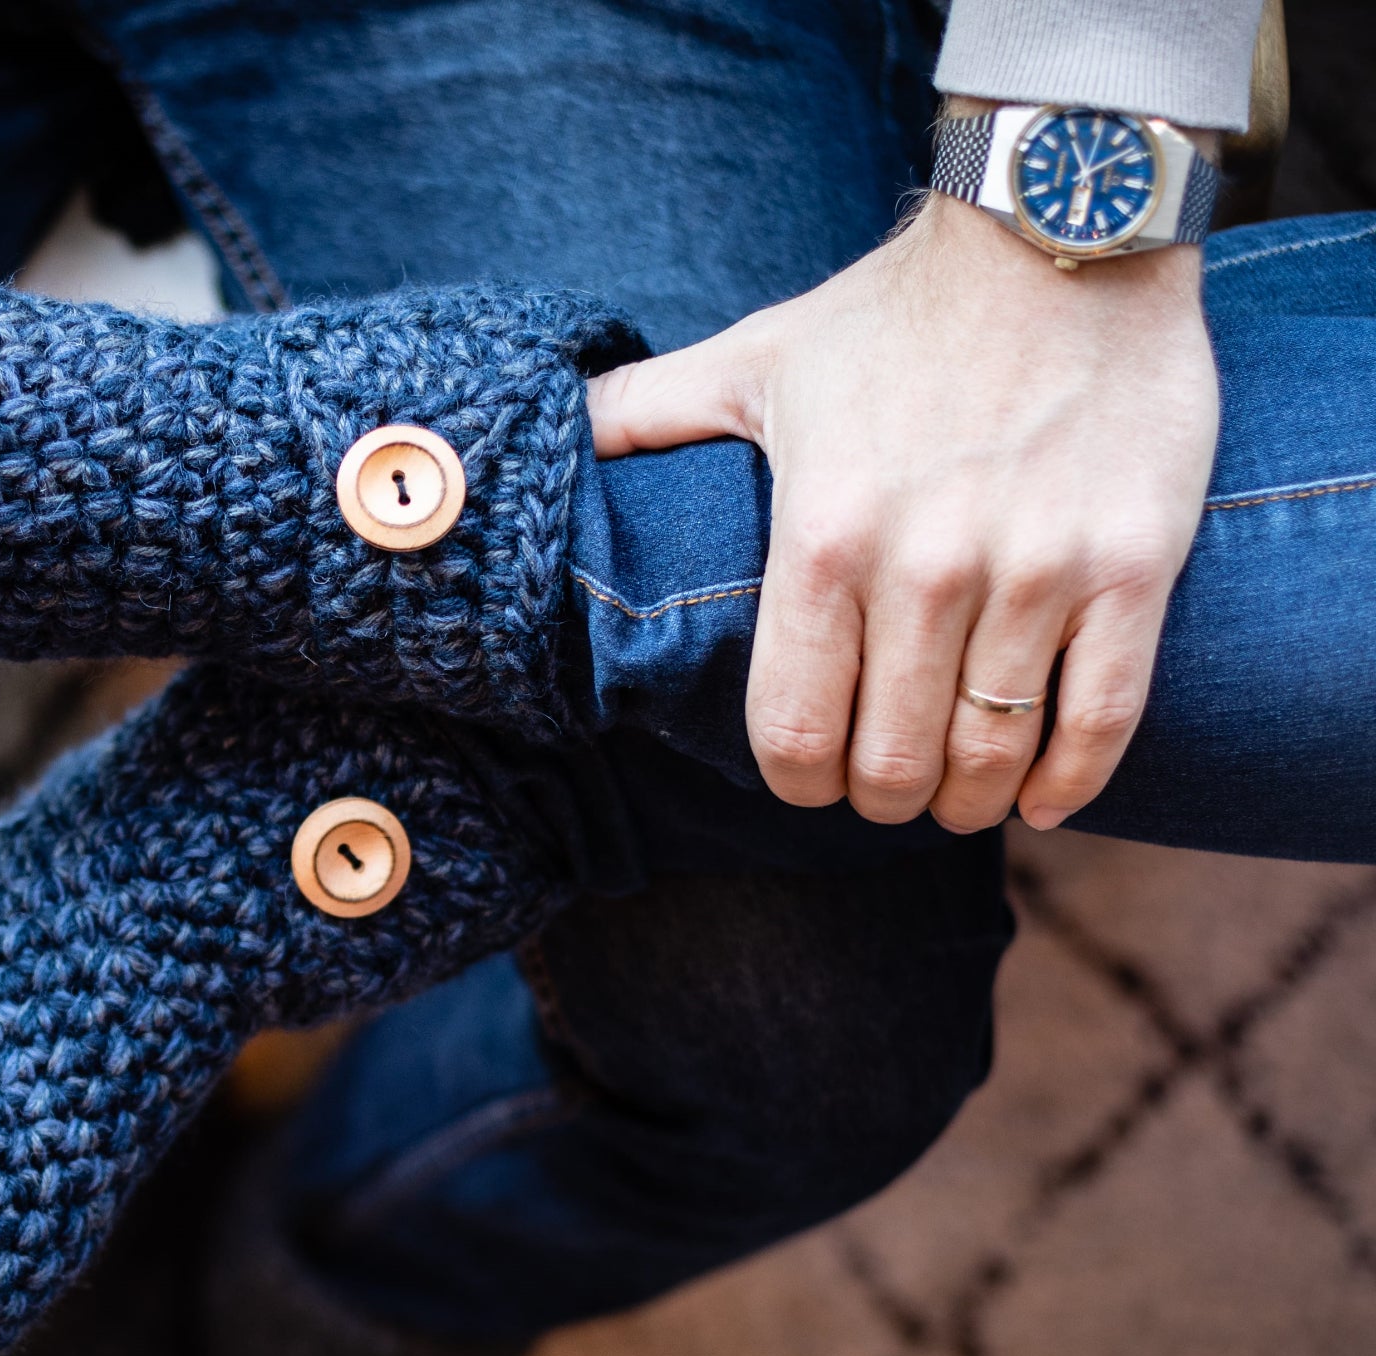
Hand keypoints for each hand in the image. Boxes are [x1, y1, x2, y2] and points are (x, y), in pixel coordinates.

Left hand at [585, 189, 1219, 832]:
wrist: (1066, 222)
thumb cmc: (898, 311)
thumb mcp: (756, 359)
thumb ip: (651, 411)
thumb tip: (557, 429)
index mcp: (823, 538)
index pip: (795, 732)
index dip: (799, 783)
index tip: (810, 780)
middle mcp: (925, 568)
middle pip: (893, 764)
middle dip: (882, 798)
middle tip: (888, 788)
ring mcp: (1036, 570)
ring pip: (991, 755)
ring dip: (968, 801)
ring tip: (960, 796)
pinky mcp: (1131, 564)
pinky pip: (1100, 719)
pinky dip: (1068, 782)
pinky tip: (1040, 798)